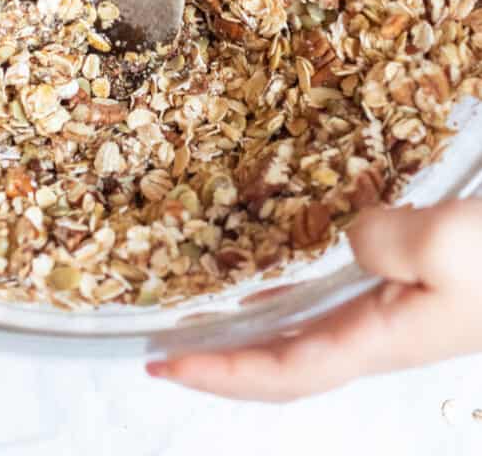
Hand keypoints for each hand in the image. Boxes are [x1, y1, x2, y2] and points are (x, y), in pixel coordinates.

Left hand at [146, 198, 481, 400]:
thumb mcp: (448, 245)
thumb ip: (383, 242)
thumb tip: (348, 237)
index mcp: (381, 340)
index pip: (284, 372)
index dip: (222, 374)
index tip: (163, 365)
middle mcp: (381, 338)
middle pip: (286, 367)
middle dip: (225, 362)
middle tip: (168, 348)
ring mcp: (398, 318)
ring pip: (307, 339)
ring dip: (253, 336)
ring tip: (209, 315)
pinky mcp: (413, 293)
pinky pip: (333, 307)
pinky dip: (292, 303)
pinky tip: (284, 277)